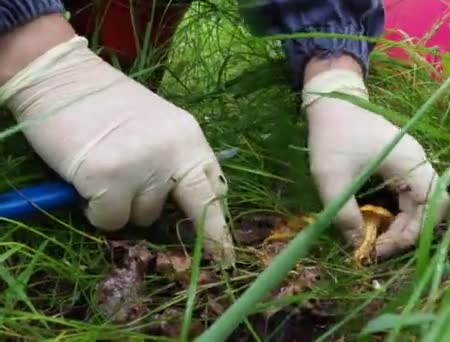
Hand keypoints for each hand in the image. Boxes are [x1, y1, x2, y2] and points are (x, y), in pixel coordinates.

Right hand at [0, 27, 234, 265]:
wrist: (62, 79)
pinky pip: (110, 220)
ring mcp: (141, 166)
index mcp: (190, 137)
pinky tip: (89, 183)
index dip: (220, 221)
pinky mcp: (107, 178)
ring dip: (127, 208)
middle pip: (200, 207)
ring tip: (110, 176)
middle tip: (219, 257)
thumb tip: (181, 208)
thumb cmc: (110, 106)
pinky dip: (98, 212)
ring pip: (144, 217)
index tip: (226, 250)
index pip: (216, 187)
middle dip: (210, 237)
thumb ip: (175, 162)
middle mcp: (173, 152)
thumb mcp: (159, 128)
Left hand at [302, 63, 448, 258]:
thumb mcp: (332, 179)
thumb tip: (358, 246)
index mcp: (411, 164)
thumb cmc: (333, 136)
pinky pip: (407, 196)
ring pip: (419, 204)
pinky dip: (395, 213)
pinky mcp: (400, 165)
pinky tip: (374, 221)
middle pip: (430, 209)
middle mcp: (418, 164)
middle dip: (405, 234)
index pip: (432, 207)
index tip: (379, 247)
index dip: (410, 235)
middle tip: (376, 247)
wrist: (331, 101)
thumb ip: (345, 215)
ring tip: (374, 238)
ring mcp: (411, 164)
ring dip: (401, 225)